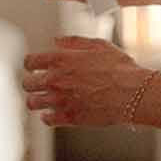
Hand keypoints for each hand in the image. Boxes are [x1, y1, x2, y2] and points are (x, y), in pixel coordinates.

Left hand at [22, 37, 146, 126]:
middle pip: (27, 83)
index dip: (31, 64)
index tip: (35, 68)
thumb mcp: (99, 45)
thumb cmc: (120, 69)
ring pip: (33, 103)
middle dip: (31, 83)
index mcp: (61, 60)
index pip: (30, 62)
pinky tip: (53, 114)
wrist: (133, 93)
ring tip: (42, 100)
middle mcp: (56, 80)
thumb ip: (74, 42)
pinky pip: (47, 119)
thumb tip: (57, 41)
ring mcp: (61, 100)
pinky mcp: (69, 118)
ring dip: (36, 100)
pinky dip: (47, 116)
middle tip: (37, 85)